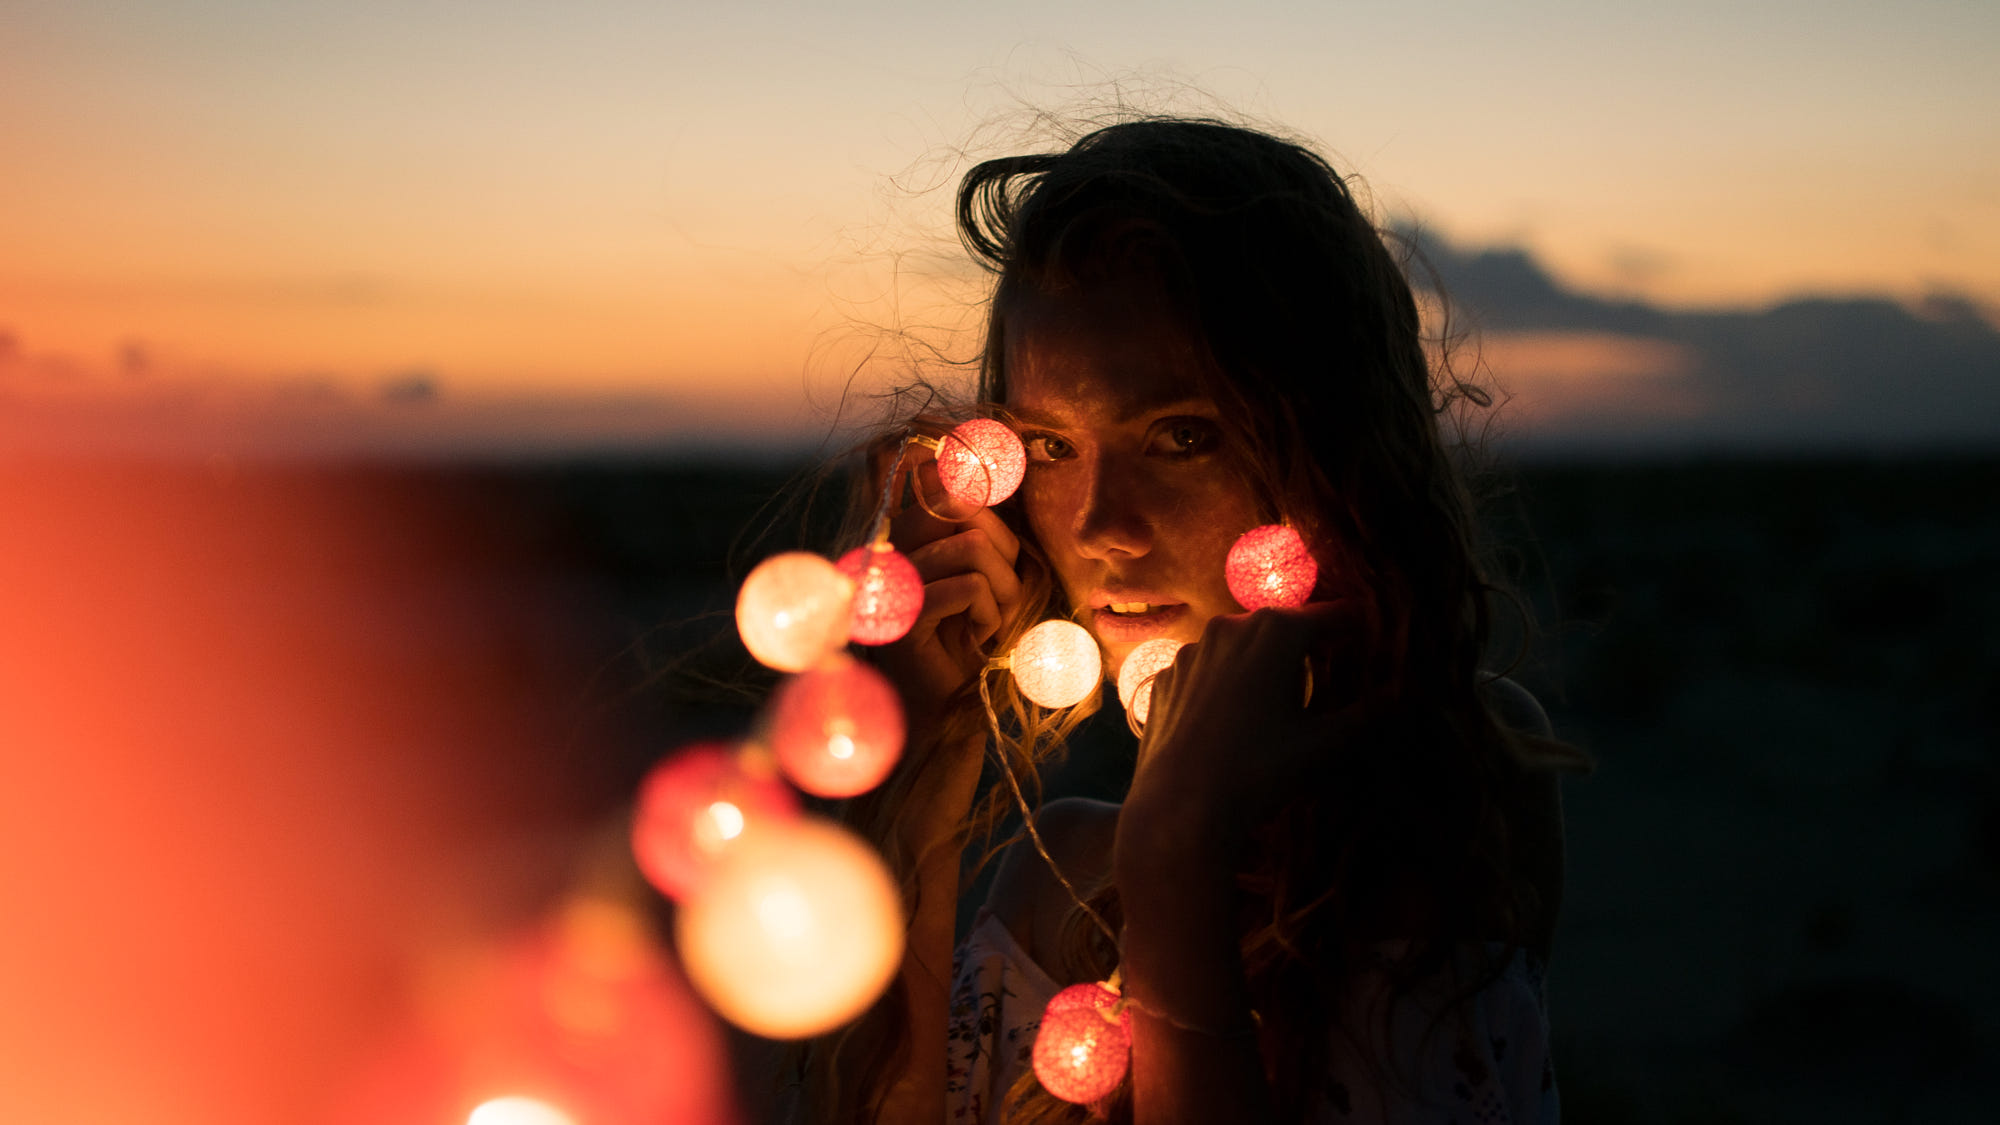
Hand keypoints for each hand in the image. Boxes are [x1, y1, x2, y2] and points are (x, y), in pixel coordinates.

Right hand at [868, 448, 1025, 726]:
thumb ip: (977, 530)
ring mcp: (890, 583)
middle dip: (1002, 552)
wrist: (946, 710)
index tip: (998, 549)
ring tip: (992, 621)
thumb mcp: (981, 575)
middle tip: (1002, 594)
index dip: (978, 504)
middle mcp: (887, 550)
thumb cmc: (968, 638)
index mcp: (900, 534)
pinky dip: (989, 614)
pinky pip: (969, 587)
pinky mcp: (904, 618)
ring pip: (972, 549)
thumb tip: (979, 480)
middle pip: (961, 508)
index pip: (938, 482)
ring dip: (1003, 589)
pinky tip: (978, 638)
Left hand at [1121, 601, 1370, 856]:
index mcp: (1275, 631)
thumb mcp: (1322, 744)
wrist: (1181, 807)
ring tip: (1277, 702)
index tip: (1368, 641)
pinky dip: (1225, 684)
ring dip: (1262, 663)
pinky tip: (1232, 721)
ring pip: (1239, 646)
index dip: (1354, 629)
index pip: (1330, 616)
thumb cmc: (1260, 770)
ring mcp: (1191, 650)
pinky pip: (1207, 671)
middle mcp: (1229, 626)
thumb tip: (1400, 697)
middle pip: (1281, 627)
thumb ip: (1364, 715)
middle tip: (1328, 672)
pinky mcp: (1165, 678)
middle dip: (1307, 646)